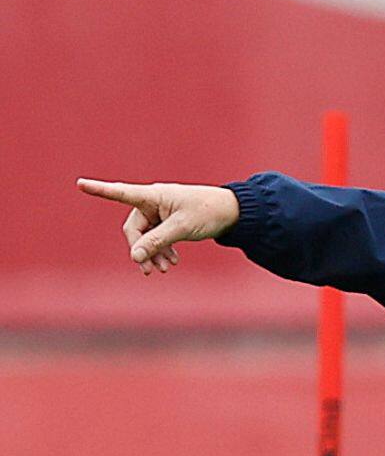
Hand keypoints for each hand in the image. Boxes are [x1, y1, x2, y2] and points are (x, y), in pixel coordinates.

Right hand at [77, 179, 239, 274]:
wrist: (232, 213)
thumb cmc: (208, 213)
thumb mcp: (181, 229)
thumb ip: (156, 242)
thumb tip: (134, 257)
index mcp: (154, 195)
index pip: (121, 193)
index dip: (100, 190)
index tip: (80, 184)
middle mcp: (154, 202)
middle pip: (134, 228)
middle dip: (142, 249)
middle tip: (151, 271)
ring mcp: (161, 212)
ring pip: (146, 237)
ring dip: (153, 253)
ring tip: (167, 269)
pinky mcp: (169, 221)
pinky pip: (157, 238)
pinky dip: (162, 250)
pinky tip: (173, 262)